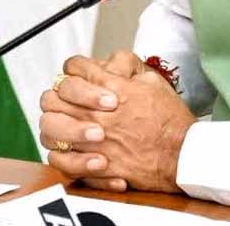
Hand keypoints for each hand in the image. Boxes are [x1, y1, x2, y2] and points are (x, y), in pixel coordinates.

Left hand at [38, 51, 196, 192]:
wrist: (180, 154)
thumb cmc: (169, 120)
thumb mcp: (152, 80)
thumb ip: (126, 68)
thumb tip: (110, 65)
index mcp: (109, 87)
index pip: (73, 68)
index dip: (74, 70)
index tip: (80, 76)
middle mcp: (95, 113)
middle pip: (52, 98)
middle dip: (57, 96)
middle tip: (68, 102)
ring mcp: (91, 140)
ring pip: (49, 129)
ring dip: (55, 125)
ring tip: (68, 126)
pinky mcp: (93, 165)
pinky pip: (60, 159)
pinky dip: (61, 154)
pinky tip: (72, 150)